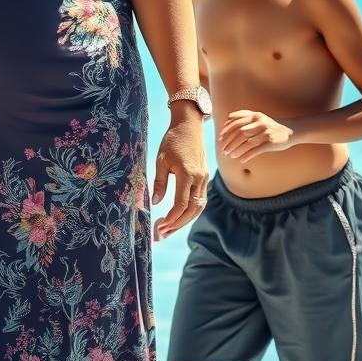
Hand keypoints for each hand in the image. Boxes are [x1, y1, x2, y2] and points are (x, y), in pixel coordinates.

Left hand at [152, 115, 208, 240]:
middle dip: (177, 224)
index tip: (160, 226)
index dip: (171, 218)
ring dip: (184, 220)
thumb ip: (159, 182)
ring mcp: (204, 178)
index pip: (181, 204)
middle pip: (192, 210)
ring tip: (169, 230)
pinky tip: (180, 217)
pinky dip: (191, 211)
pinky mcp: (205, 177)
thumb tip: (156, 203)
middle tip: (162, 234)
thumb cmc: (172, 140)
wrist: (189, 126)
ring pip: (199, 207)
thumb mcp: (161, 160)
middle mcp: (199, 179)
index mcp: (187, 174)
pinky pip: (200, 199)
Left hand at [219, 110, 293, 160]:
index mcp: (255, 115)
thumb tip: (227, 119)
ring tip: (230, 155)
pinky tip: (241, 160)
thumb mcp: (258, 117)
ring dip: (237, 150)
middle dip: (229, 142)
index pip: (236, 123)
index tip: (220, 138)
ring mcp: (266, 132)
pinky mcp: (271, 142)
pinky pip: (256, 150)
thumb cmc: (270, 125)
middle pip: (239, 133)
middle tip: (223, 150)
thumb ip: (244, 116)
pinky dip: (247, 155)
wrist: (291, 130)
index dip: (226, 131)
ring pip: (247, 142)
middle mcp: (260, 123)